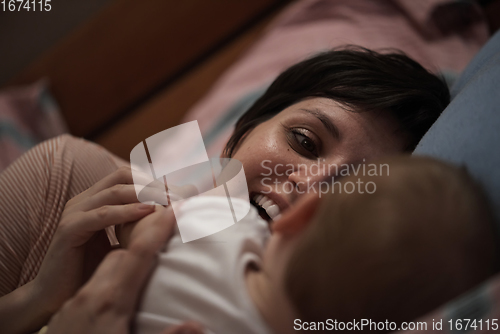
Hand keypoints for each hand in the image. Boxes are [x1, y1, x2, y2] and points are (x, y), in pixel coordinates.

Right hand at [0, 166, 167, 333]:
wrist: (56, 295)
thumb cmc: (91, 269)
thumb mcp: (119, 241)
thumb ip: (136, 226)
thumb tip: (170, 218)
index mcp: (95, 200)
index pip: (128, 175)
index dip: (155, 179)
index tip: (182, 189)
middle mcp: (84, 200)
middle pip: (123, 176)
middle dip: (154, 183)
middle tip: (179, 194)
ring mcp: (74, 212)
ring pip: (115, 191)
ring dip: (146, 194)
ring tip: (169, 201)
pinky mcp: (69, 230)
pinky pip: (101, 214)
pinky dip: (126, 212)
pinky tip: (147, 212)